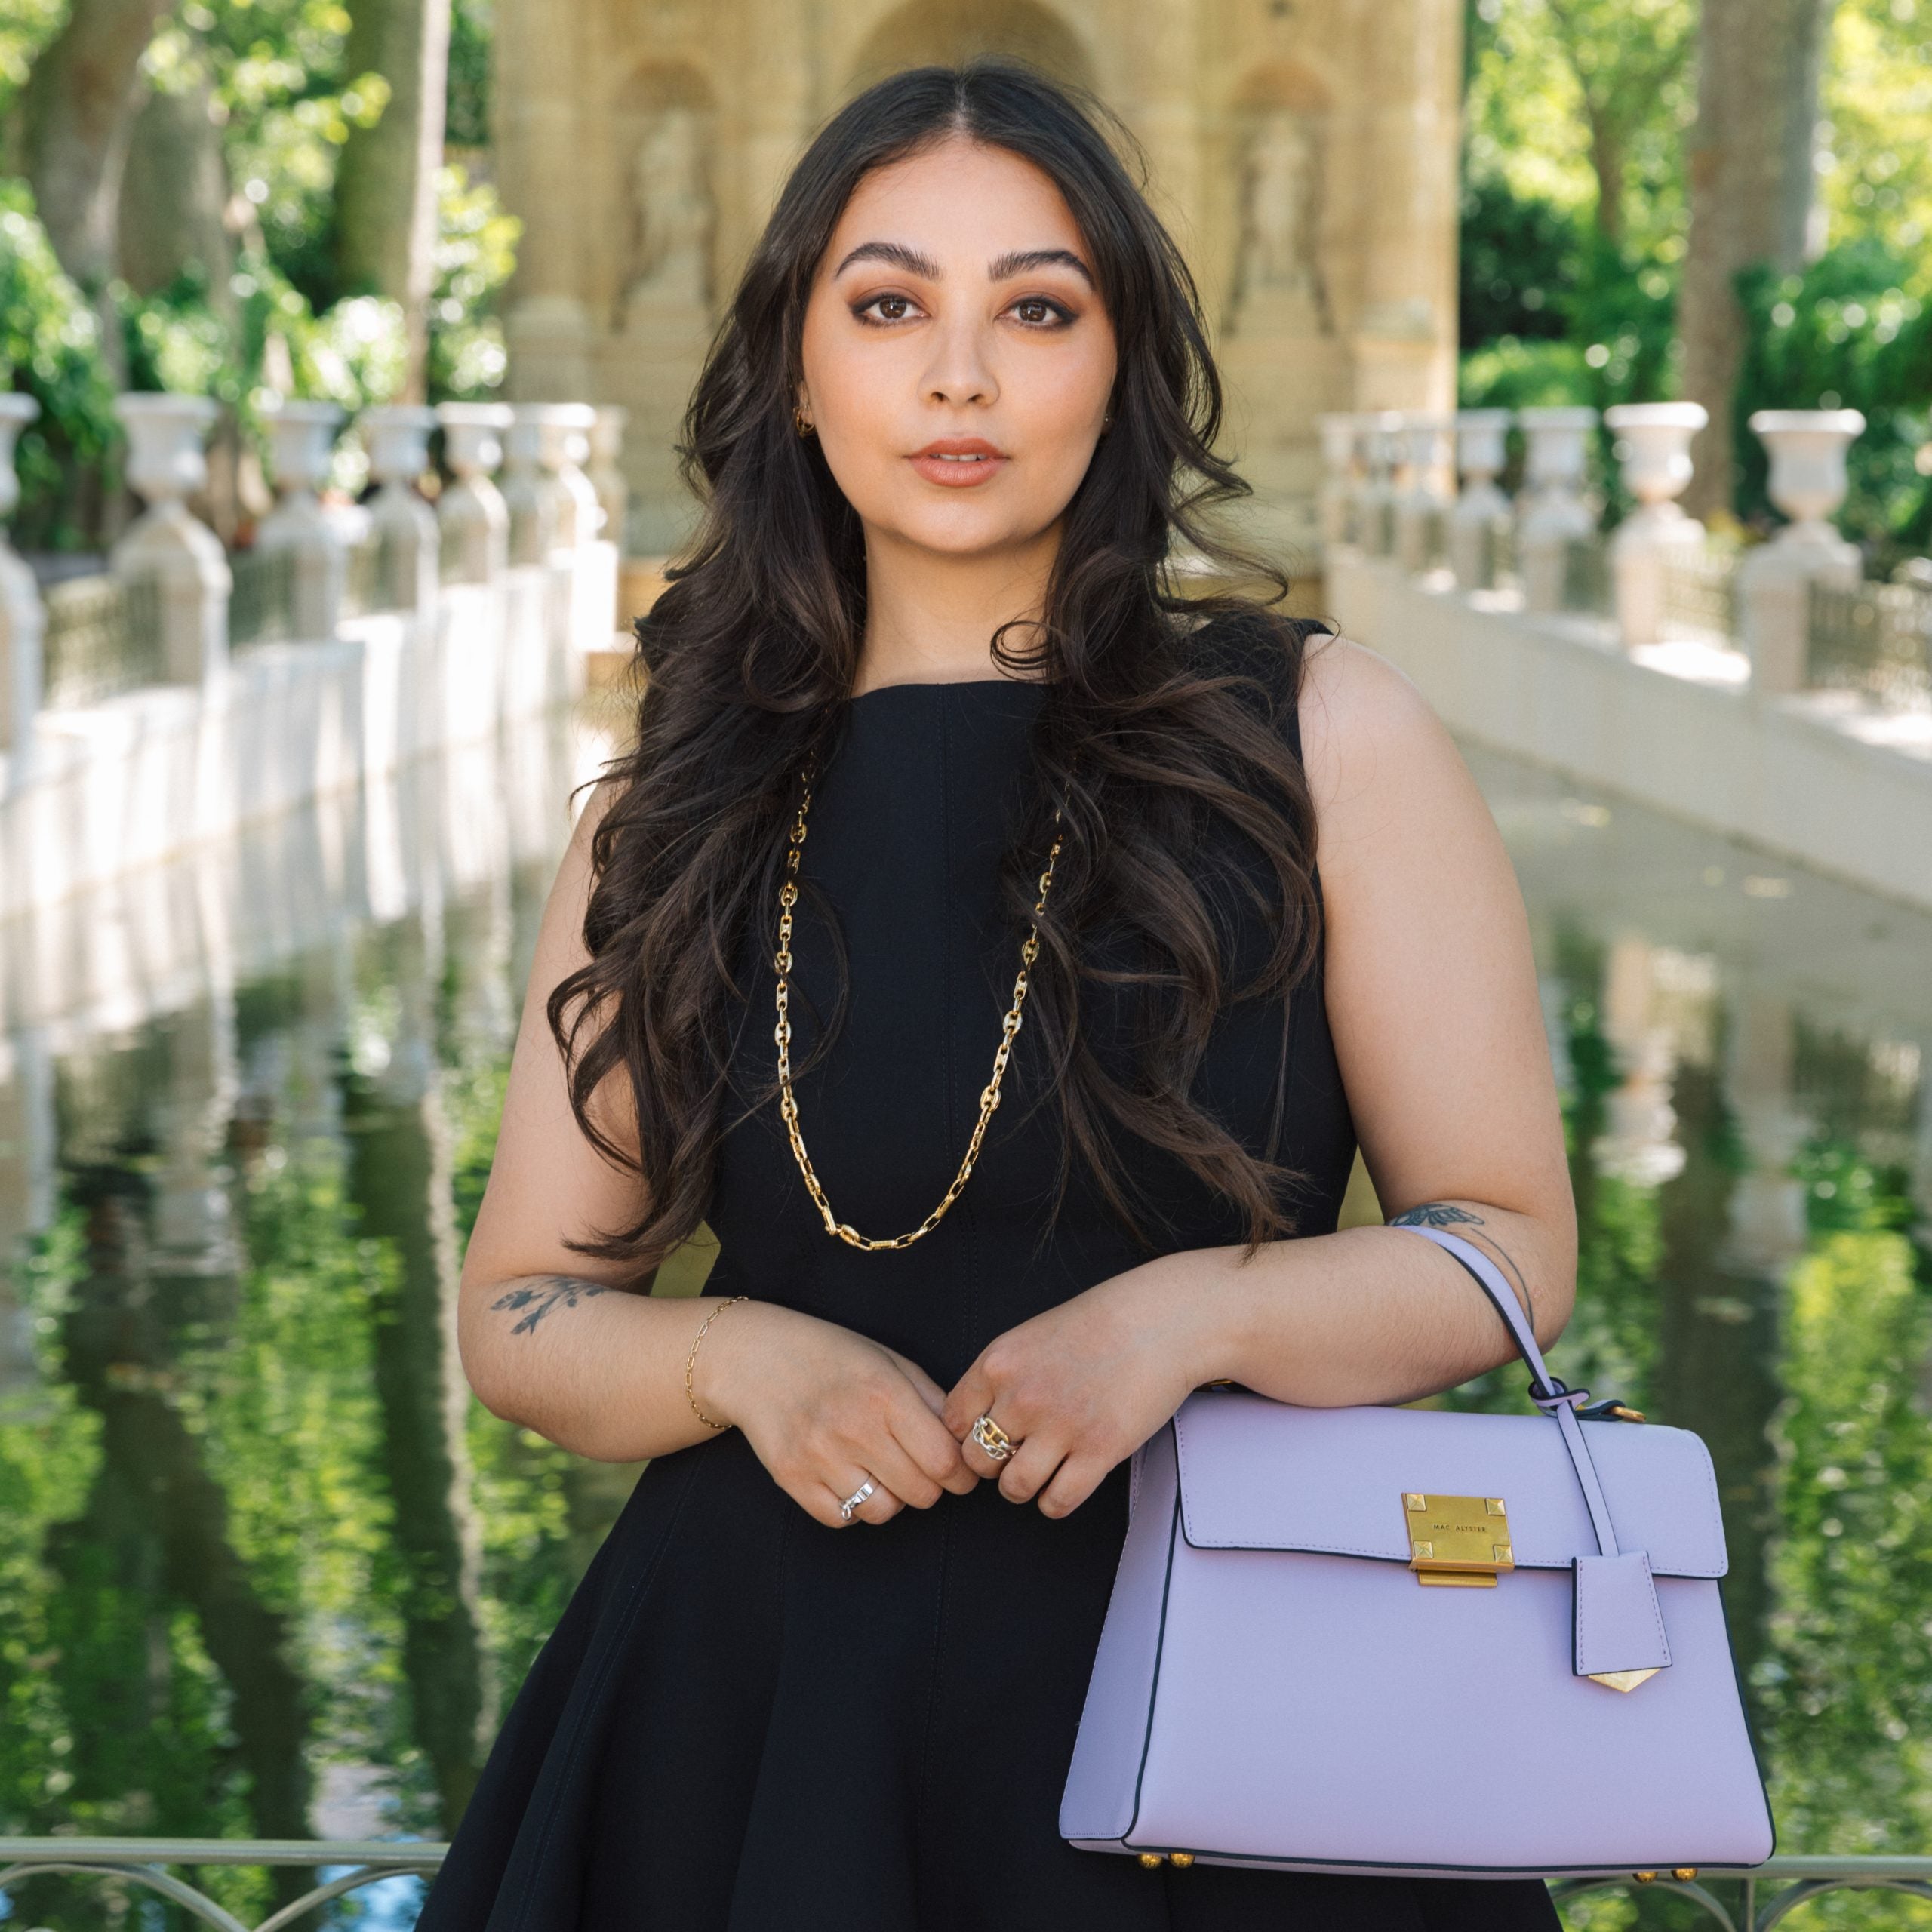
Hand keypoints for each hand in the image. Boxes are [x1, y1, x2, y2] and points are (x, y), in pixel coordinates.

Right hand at [696, 1299, 981, 1527]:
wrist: (755, 1358)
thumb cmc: (831, 1355)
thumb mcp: (889, 1360)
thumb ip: (930, 1399)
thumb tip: (965, 1440)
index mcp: (884, 1394)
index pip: (944, 1460)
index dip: (962, 1474)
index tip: (961, 1473)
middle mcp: (853, 1428)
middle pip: (920, 1492)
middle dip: (931, 1486)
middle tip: (921, 1470)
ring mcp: (818, 1456)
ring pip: (882, 1512)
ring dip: (892, 1499)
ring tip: (882, 1472)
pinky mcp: (791, 1478)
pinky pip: (842, 1519)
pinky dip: (853, 1508)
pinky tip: (850, 1479)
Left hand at [941, 1268, 1209, 1517]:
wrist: (1160, 1322)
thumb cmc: (1099, 1325)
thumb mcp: (1030, 1335)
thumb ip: (1000, 1375)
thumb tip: (975, 1420)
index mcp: (998, 1363)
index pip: (953, 1422)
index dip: (967, 1435)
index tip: (988, 1435)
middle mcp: (1022, 1397)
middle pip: (976, 1460)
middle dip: (993, 1464)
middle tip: (1016, 1455)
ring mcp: (1060, 1427)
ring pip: (1013, 1488)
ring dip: (1022, 1487)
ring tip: (1040, 1472)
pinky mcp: (1099, 1451)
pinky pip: (1057, 1502)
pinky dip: (1055, 1501)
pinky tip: (1066, 1482)